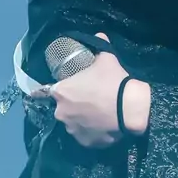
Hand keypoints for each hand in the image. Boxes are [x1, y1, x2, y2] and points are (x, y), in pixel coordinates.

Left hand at [31, 33, 150, 148]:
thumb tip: (100, 35)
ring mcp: (72, 130)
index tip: (68, 89)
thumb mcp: (107, 59)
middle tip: (89, 99)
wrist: (130, 109)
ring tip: (97, 114)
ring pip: (73, 123)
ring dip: (81, 119)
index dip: (59, 89)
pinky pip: (85, 136)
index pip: (48, 91)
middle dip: (72, 104)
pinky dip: (91, 132)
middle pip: (62, 107)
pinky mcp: (84, 142)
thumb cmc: (113, 82)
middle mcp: (61, 112)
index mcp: (61, 92)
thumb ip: (101, 45)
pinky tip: (102, 126)